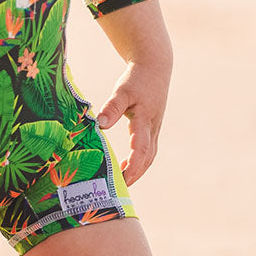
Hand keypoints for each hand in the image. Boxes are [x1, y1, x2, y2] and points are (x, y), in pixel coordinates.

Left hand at [96, 59, 169, 185]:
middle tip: (119, 189)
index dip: (132, 166)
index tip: (123, 179)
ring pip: (149, 156)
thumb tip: (100, 124)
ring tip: (122, 181)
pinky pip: (147, 149)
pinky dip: (139, 161)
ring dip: (137, 170)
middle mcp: (152, 128)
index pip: (140, 149)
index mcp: (145, 121)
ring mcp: (154, 128)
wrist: (155, 67)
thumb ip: (112, 108)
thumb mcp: (122, 91)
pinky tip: (125, 165)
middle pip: (146, 158)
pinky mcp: (152, 127)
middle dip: (134, 174)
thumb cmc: (137, 79)